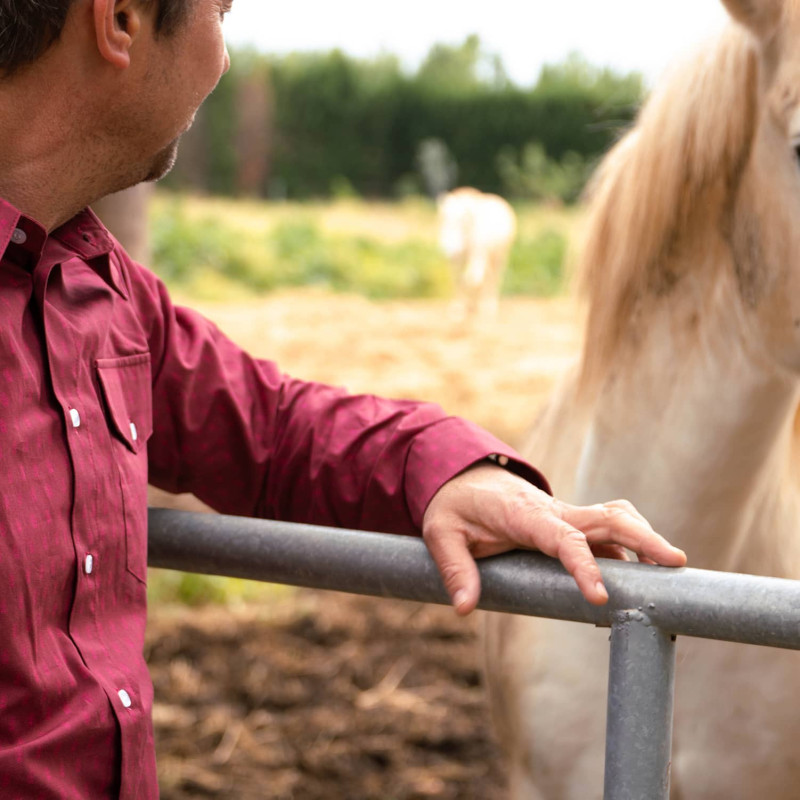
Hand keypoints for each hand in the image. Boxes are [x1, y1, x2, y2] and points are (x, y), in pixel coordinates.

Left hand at [421, 462, 686, 614]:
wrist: (462, 474)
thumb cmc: (454, 505)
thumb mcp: (441, 533)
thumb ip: (454, 568)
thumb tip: (464, 609)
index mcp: (524, 516)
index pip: (563, 539)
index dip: (584, 566)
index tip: (600, 598)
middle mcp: (553, 511)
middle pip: (608, 519)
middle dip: (644, 539)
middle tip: (677, 564)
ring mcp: (565, 514)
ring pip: (615, 517)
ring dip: (644, 536)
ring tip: (672, 567)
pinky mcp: (569, 522)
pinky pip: (607, 530)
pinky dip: (630, 546)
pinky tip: (642, 574)